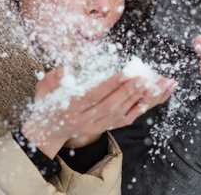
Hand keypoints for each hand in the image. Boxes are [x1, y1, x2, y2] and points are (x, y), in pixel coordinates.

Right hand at [22, 68, 176, 158]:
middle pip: (111, 106)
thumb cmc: (48, 102)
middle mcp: (85, 120)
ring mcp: (96, 127)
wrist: (48, 129)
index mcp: (71, 107)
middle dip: (130, 92)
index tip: (126, 73)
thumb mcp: (43, 88)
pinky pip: (125, 120)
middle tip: (146, 78)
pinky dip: (140, 109)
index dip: (111, 85)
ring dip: (141, 100)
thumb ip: (52, 78)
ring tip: (158, 86)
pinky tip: (153, 98)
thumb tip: (65, 71)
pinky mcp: (105, 128)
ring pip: (122, 114)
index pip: (94, 95)